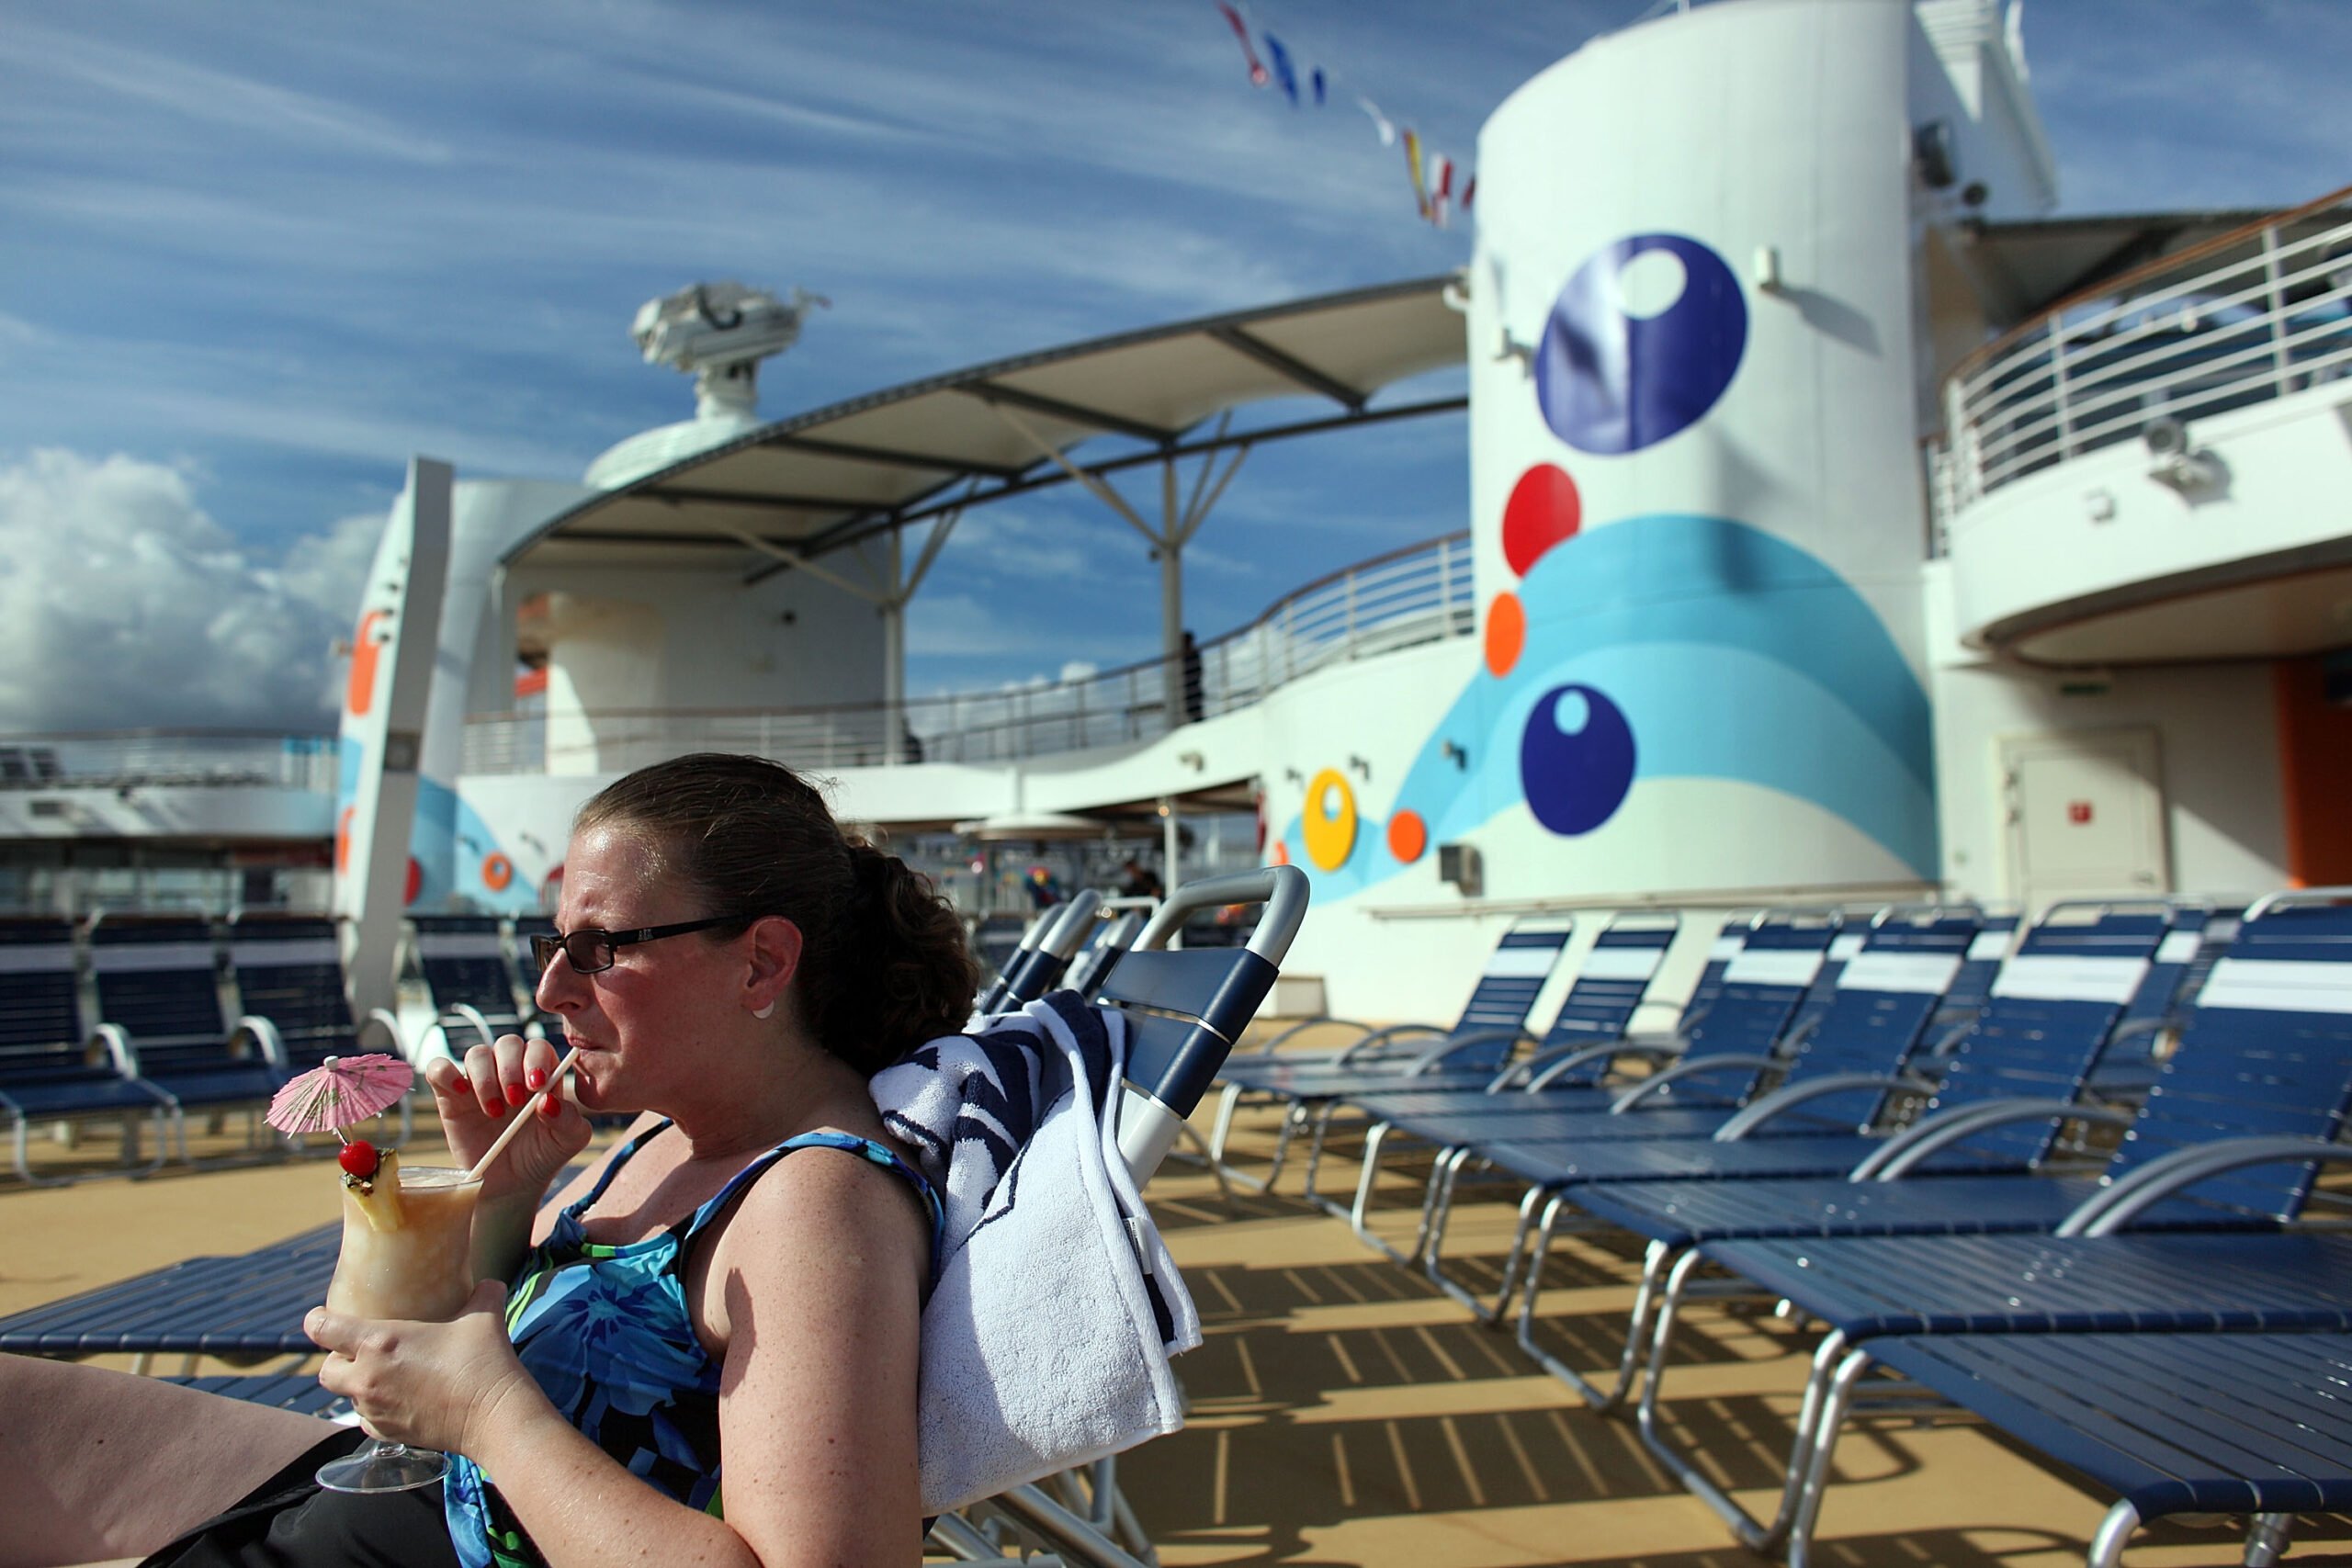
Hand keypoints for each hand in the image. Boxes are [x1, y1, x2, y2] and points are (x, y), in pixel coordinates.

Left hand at [309, 1280, 539, 1455]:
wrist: (493, 1417)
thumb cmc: (483, 1362)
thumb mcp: (484, 1316)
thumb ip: (482, 1294)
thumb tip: (488, 1283)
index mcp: (379, 1343)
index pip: (323, 1329)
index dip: (316, 1321)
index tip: (321, 1316)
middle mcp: (367, 1378)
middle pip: (326, 1371)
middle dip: (335, 1360)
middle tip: (358, 1351)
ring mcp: (375, 1410)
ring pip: (347, 1398)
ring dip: (358, 1386)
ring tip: (385, 1375)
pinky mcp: (388, 1434)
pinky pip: (367, 1421)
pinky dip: (375, 1411)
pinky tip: (398, 1401)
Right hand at [424, 1034, 589, 1200]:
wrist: (510, 1184)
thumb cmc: (542, 1155)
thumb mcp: (567, 1142)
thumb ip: (569, 1120)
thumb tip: (549, 1101)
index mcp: (541, 1074)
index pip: (538, 1048)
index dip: (536, 1060)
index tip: (536, 1086)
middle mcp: (510, 1071)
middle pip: (507, 1045)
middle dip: (510, 1069)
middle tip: (514, 1101)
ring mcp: (479, 1082)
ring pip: (476, 1054)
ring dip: (485, 1079)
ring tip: (494, 1112)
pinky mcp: (450, 1095)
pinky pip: (439, 1069)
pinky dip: (445, 1072)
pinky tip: (460, 1092)